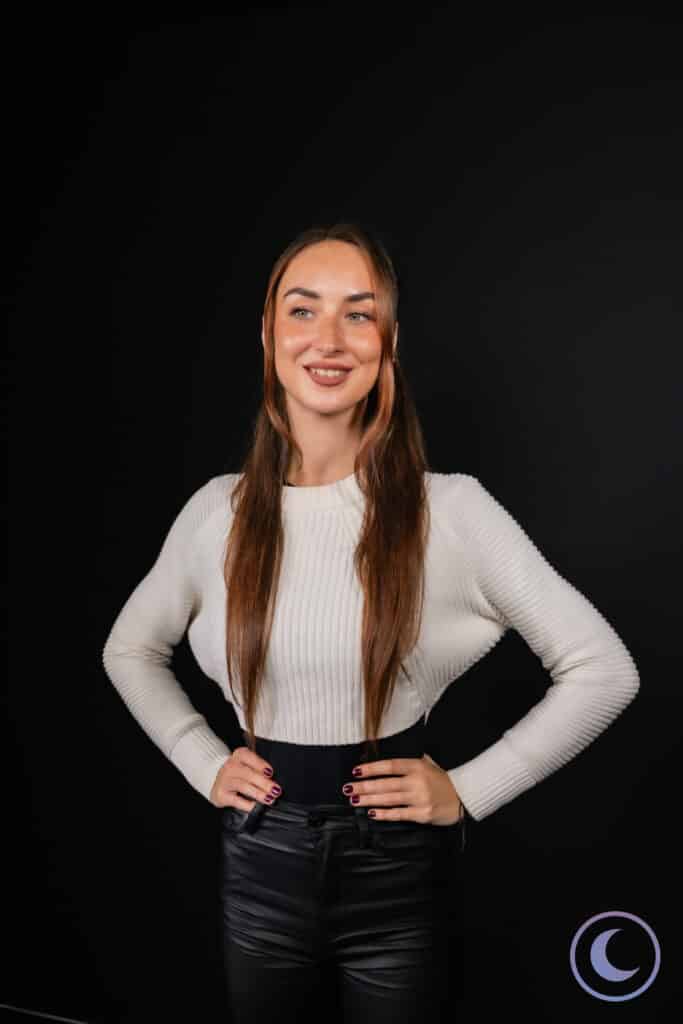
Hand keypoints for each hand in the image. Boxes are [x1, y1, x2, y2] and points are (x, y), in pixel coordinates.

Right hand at [209, 746, 282, 810]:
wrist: (217, 779)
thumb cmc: (239, 772)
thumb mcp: (249, 764)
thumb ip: (260, 770)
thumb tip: (274, 781)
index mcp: (240, 755)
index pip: (250, 757)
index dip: (261, 765)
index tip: (271, 773)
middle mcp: (230, 766)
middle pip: (248, 774)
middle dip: (264, 783)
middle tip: (276, 790)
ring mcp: (224, 780)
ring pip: (243, 786)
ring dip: (258, 794)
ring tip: (269, 799)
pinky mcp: (221, 794)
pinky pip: (236, 800)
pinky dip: (247, 804)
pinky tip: (255, 806)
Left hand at [341, 753, 462, 825]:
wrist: (463, 798)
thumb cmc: (442, 780)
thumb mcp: (428, 764)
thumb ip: (409, 763)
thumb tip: (386, 764)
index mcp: (417, 766)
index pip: (390, 766)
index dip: (372, 768)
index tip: (356, 771)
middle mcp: (417, 781)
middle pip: (385, 783)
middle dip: (364, 786)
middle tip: (348, 788)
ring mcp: (420, 798)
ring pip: (389, 798)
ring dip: (369, 799)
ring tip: (355, 800)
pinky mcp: (422, 814)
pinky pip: (399, 814)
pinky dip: (384, 813)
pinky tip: (372, 812)